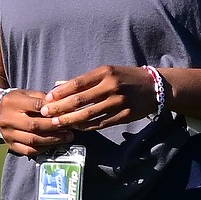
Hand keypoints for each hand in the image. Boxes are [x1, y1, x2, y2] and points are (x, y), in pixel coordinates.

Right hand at [0, 89, 75, 156]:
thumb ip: (42, 98)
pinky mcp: (10, 145)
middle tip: (69, 128)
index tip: (65, 112)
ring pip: (33, 140)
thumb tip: (60, 105)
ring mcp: (8, 134)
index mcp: (12, 102)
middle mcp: (8, 119)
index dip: (51, 110)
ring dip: (53, 139)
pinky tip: (54, 144)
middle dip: (54, 127)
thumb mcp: (26, 94)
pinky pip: (29, 150)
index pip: (35, 105)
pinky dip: (43, 148)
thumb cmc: (17, 102)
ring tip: (67, 137)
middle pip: (34, 125)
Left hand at [40, 65, 157, 132]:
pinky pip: (100, 123)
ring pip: (88, 114)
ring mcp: (118, 102)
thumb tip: (57, 85)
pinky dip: (86, 126)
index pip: (77, 83)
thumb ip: (83, 80)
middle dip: (60, 108)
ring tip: (57, 123)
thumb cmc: (126, 77)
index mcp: (105, 72)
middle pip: (80, 100)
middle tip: (46, 114)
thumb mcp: (107, 72)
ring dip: (70, 120)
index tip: (47, 99)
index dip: (60, 93)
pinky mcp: (124, 116)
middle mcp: (111, 86)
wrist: (155, 87)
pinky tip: (75, 127)